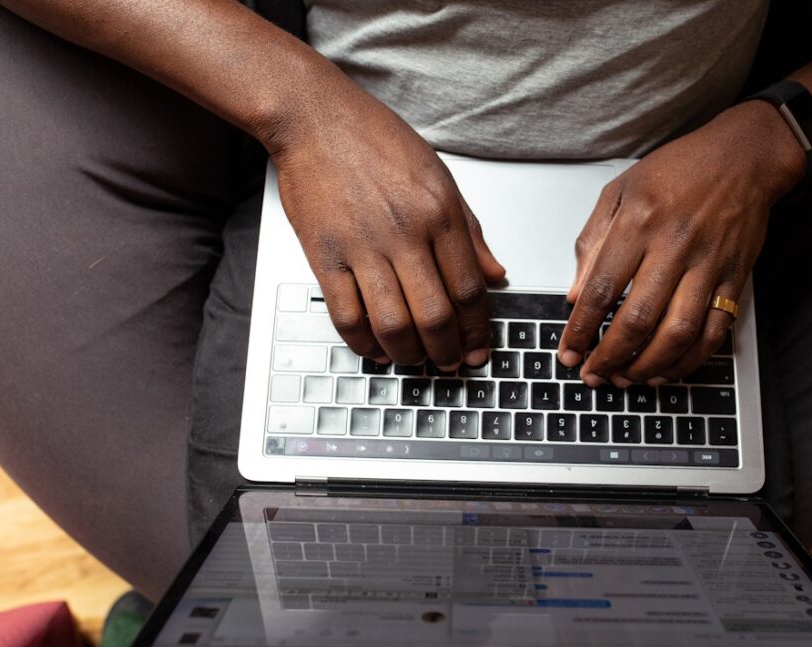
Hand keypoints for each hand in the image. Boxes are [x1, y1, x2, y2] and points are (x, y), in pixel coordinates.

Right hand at [271, 75, 504, 369]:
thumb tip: (496, 274)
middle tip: (449, 362)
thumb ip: (470, 232)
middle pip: (436, 315)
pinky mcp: (324, 255)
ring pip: (393, 324)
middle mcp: (405, 233)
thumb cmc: (376, 140)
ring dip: (408, 354)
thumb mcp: (440, 176)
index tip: (477, 347)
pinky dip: (363, 342)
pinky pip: (346, 315)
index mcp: (439, 213)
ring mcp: (362, 246)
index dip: (476, 329)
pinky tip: (374, 348)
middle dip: (447, 351)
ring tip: (414, 358)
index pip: (468, 289)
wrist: (315, 118)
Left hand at [557, 101, 804, 386]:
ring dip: (648, 365)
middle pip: (638, 318)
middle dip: (610, 356)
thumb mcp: (621, 191)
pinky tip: (666, 371)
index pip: (603, 288)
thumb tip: (576, 296)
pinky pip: (714, 331)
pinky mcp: (735, 279)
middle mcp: (675, 245)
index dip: (582, 328)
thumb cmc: (678, 170)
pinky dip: (689, 360)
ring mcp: (709, 265)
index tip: (568, 352)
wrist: (743, 157)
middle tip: (592, 374)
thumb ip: (593, 242)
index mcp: (640, 222)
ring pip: (678, 332)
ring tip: (626, 379)